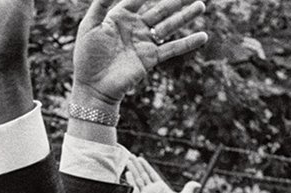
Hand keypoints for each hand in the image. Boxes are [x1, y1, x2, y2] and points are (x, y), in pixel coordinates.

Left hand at [73, 0, 208, 108]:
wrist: (93, 86)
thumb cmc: (87, 56)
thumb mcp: (90, 26)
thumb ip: (101, 4)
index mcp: (120, 17)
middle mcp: (135, 27)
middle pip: (160, 9)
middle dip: (175, 0)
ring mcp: (144, 43)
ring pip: (169, 25)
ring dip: (185, 15)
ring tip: (201, 5)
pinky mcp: (150, 59)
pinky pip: (172, 48)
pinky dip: (188, 42)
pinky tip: (203, 36)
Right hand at [127, 155, 198, 192]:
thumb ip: (189, 188)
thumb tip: (198, 184)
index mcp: (160, 187)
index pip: (151, 173)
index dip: (145, 166)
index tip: (140, 158)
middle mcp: (151, 190)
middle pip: (142, 174)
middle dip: (137, 165)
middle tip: (131, 156)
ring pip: (137, 179)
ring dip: (132, 170)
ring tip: (128, 161)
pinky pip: (134, 189)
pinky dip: (131, 181)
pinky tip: (128, 173)